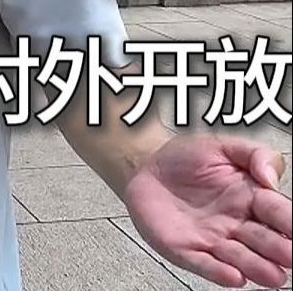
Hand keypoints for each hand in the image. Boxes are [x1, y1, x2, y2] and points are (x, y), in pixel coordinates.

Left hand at [124, 133, 291, 287]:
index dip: (290, 222)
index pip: (278, 212)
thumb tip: (270, 177)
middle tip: (292, 257)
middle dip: (280, 250)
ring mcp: (211, 238)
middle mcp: (236, 223)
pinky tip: (234, 277)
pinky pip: (202, 262)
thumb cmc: (185, 158)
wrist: (145, 166)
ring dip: (256, 267)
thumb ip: (254, 154)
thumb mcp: (222, 145)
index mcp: (251, 197)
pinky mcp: (184, 248)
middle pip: (264, 240)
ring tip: (273, 276)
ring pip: (239, 257)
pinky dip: (217, 271)